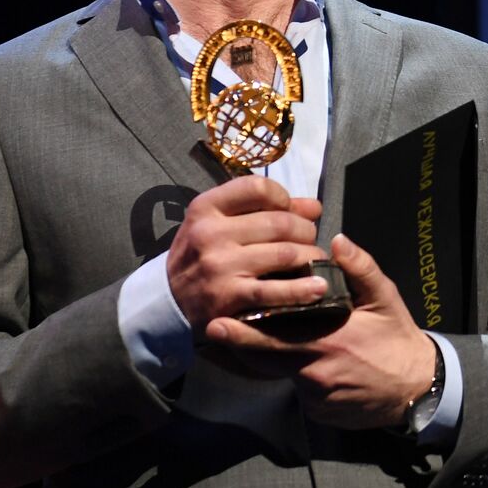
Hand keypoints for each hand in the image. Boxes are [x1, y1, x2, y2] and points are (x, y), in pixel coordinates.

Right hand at [166, 175, 327, 329]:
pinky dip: (302, 289)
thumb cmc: (201, 253)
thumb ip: (264, 209)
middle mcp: (211, 233)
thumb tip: (314, 206)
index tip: (289, 209)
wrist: (168, 300)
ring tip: (316, 260)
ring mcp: (220, 265)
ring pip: (284, 253)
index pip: (257, 187)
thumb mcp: (219, 222)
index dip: (283, 196)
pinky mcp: (229, 296)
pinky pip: (275, 291)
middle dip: (305, 229)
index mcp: (206, 207)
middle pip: (278, 222)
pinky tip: (319, 288)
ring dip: (310, 256)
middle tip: (310, 238)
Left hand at [206, 234, 436, 428]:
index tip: (218, 321)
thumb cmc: (396, 337)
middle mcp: (314, 371)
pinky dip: (293, 377)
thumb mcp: (384, 297)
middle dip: (238, 345)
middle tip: (213, 331)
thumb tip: (336, 241)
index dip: (244, 331)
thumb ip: (360, 268)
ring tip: (243, 343)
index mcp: (326, 340)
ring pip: (281, 375)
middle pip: (264, 360)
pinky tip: (298, 363)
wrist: (416, 387)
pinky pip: (297, 391)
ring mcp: (315, 396)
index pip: (275, 336)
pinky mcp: (319, 412)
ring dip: (267, 360)